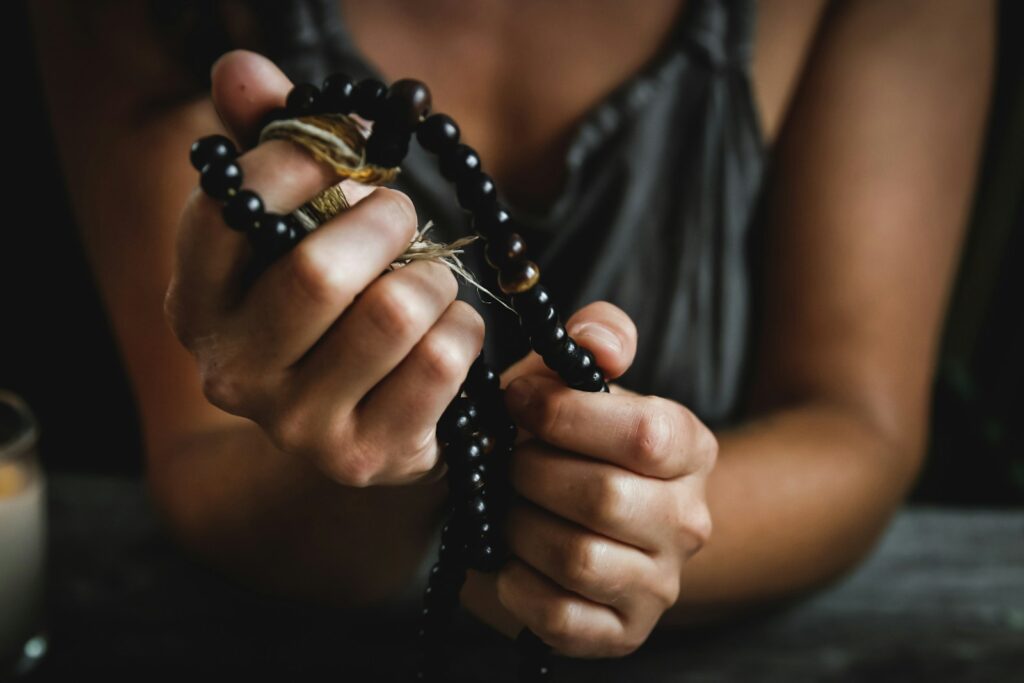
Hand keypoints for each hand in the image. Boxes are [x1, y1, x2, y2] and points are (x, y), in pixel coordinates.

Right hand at [164, 50, 483, 486]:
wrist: (356, 425)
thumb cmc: (329, 309)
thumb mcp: (292, 230)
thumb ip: (268, 147)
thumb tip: (243, 71)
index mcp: (196, 304)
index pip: (233, 209)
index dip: (303, 159)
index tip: (351, 147)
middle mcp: (231, 372)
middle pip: (321, 270)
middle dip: (384, 222)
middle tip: (400, 215)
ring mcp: (297, 425)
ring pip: (396, 312)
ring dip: (431, 277)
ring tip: (425, 282)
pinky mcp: (367, 456)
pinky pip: (445, 359)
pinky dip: (464, 328)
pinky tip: (446, 334)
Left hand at [466, 302, 717, 656]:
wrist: (570, 519)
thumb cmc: (567, 440)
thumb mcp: (578, 379)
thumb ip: (599, 338)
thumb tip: (600, 342)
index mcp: (689, 447)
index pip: (643, 434)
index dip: (565, 415)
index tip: (517, 401)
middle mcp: (689, 520)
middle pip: (603, 498)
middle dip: (532, 474)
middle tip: (508, 463)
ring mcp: (661, 584)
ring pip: (579, 559)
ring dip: (520, 528)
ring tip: (507, 508)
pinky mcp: (623, 633)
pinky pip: (561, 617)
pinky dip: (517, 586)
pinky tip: (509, 561)